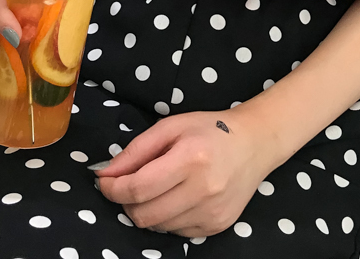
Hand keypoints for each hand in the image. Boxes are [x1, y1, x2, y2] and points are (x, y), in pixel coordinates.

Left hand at [92, 108, 278, 238]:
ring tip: (158, 188)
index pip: (138, 188)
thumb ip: (136, 150)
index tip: (105, 181)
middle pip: (144, 214)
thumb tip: (106, 173)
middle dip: (126, 202)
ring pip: (158, 227)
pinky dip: (167, 218)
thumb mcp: (171, 126)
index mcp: (191, 158)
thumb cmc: (209, 130)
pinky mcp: (217, 226)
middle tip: (129, 185)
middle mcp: (204, 189)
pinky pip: (176, 232)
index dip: (113, 188)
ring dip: (147, 210)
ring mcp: (212, 211)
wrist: (254, 144)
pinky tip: (178, 197)